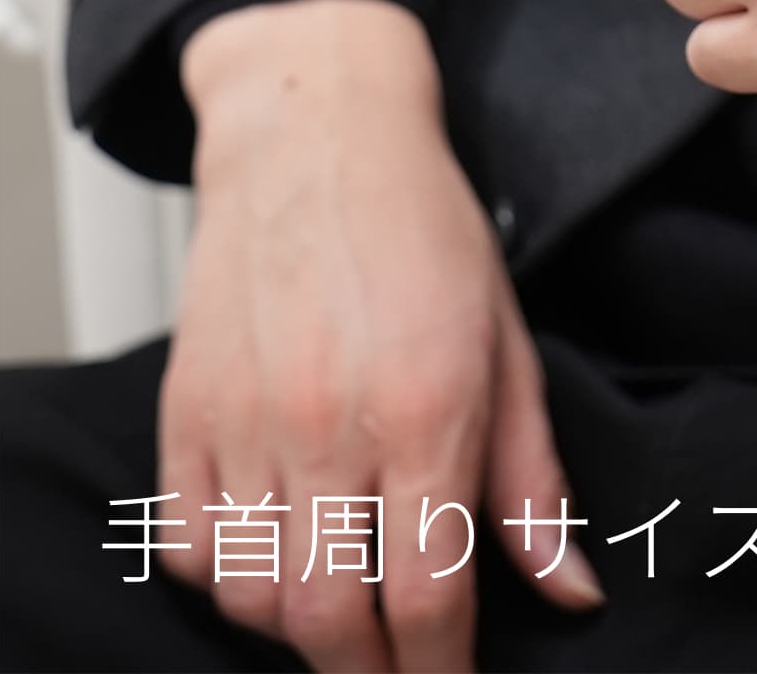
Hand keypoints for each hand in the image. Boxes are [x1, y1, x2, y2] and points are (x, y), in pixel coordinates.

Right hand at [172, 0, 601, 672]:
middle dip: (373, 673)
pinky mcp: (184, 412)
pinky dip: (228, 579)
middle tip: (404, 672)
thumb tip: (572, 589)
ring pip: (254, 596)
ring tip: (348, 616)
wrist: (318, 137)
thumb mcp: (509, 340)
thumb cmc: (424, 226)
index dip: (442, 669)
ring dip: (303, 631)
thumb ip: (532, 477)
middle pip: (331, 620)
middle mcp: (326, 425)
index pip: (428, 595)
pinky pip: (189, 545)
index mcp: (424, 406)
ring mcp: (244, 421)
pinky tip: (276, 560)